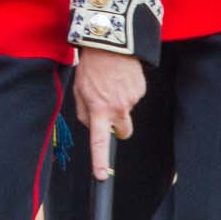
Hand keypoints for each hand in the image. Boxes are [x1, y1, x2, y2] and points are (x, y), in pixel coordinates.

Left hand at [73, 47, 145, 179]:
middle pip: (124, 132)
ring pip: (126, 111)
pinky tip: (119, 78)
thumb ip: (84, 111)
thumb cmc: (91, 67)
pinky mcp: (141, 91)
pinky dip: (126, 91)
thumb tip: (92, 125)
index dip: (100, 160)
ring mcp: (131, 101)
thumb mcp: (79, 90)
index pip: (99, 141)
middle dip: (118, 126)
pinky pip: (133, 98)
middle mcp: (117, 108)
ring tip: (110, 83)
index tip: (102, 175)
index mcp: (98, 109)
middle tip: (109, 109)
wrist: (111, 44)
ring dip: (119, 102)